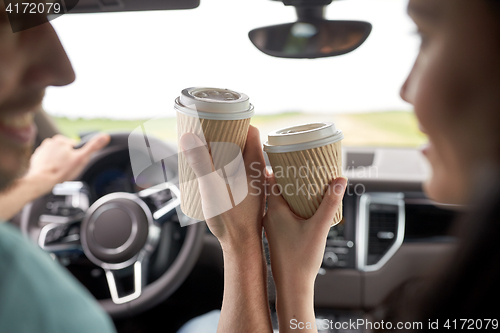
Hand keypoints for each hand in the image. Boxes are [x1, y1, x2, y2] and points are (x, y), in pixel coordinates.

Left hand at [24, 133, 109, 196]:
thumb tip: (105, 136)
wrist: (42, 181)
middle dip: (67, 158)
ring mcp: (41, 150)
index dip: (76, 156)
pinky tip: (52, 171)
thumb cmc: (62, 171)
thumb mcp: (82, 158)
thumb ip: (93, 147)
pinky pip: (47, 160)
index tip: (73, 163)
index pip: (74, 146)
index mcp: (60, 139)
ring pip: (56, 155)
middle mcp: (49, 142)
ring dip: (59, 162)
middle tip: (67, 168)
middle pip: (65, 150)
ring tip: (59, 170)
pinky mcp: (36, 158)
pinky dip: (50, 165)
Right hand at [179, 125, 266, 250]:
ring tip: (206, 147)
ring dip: (226, 149)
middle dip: (227, 133)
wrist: (241, 247)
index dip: (236, 120)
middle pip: (245, 141)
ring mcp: (253, 182)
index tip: (219, 116)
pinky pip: (238, 170)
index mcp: (255, 165)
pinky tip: (213, 169)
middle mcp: (257, 171)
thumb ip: (201, 163)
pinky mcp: (247, 192)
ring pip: (241, 156)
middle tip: (207, 130)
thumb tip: (189, 137)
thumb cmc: (231, 220)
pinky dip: (227, 163)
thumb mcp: (211, 188)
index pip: (251, 131)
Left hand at [263, 173, 346, 290]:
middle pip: (275, 189)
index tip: (289, 156)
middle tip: (300, 165)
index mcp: (274, 210)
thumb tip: (340, 180)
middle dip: (287, 177)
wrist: (292, 286)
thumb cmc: (301, 259)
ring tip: (304, 183)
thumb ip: (330, 203)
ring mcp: (271, 227)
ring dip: (290, 192)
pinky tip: (303, 207)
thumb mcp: (320, 227)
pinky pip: (281, 213)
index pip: (271, 180)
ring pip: (279, 202)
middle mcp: (269, 216)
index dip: (280, 167)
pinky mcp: (277, 235)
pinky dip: (291, 205)